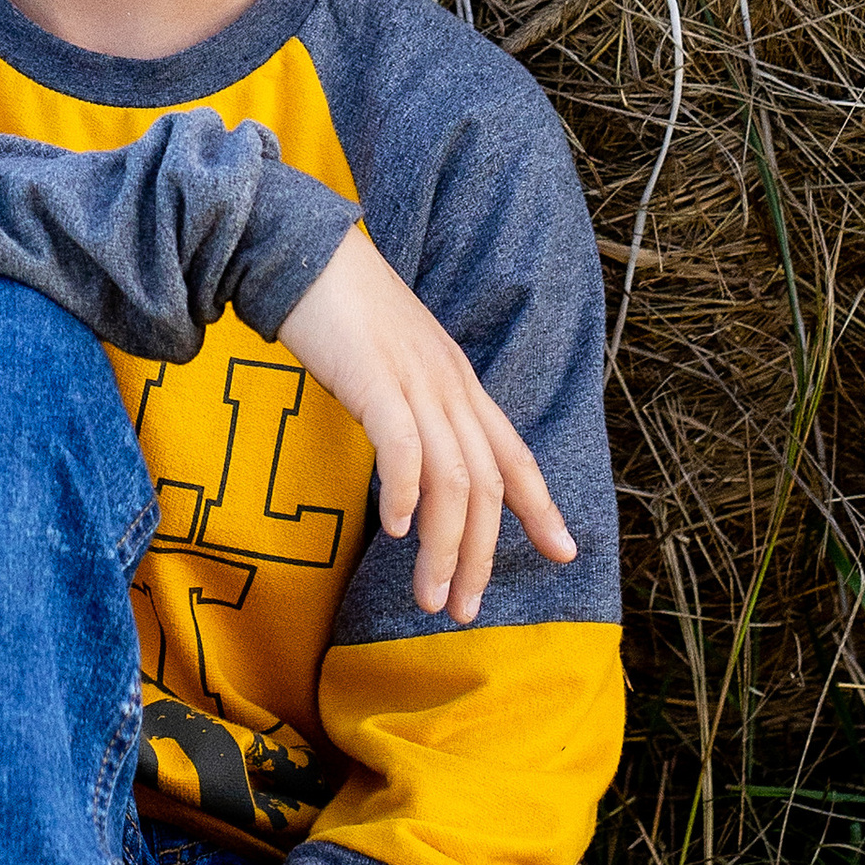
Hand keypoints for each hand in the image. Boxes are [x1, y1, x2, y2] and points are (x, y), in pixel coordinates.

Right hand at [280, 226, 576, 624]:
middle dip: (482, 555)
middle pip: (487, 483)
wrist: (300, 253)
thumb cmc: (337, 313)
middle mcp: (450, 384)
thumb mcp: (391, 365)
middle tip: (464, 611)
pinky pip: (404, 445)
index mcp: (457, 382)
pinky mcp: (376, 378)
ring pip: (454, 480)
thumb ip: (410, 407)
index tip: (564, 553)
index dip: (542, 506)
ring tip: (430, 598)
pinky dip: (407, 492)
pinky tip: (397, 531)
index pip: (513, 452)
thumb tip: (412, 462)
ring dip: (447, 548)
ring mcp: (416, 381)